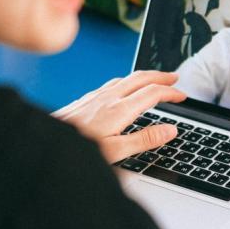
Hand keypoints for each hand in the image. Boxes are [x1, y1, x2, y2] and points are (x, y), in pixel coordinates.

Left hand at [52, 70, 186, 163]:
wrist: (46, 140)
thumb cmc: (78, 149)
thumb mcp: (116, 151)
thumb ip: (145, 140)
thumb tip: (170, 130)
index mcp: (119, 110)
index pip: (152, 93)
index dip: (170, 92)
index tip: (183, 96)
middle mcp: (108, 97)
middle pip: (141, 78)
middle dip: (161, 76)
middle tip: (175, 78)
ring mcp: (96, 96)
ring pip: (126, 78)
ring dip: (145, 77)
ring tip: (155, 80)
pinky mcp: (87, 98)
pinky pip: (114, 82)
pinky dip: (129, 81)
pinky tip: (124, 87)